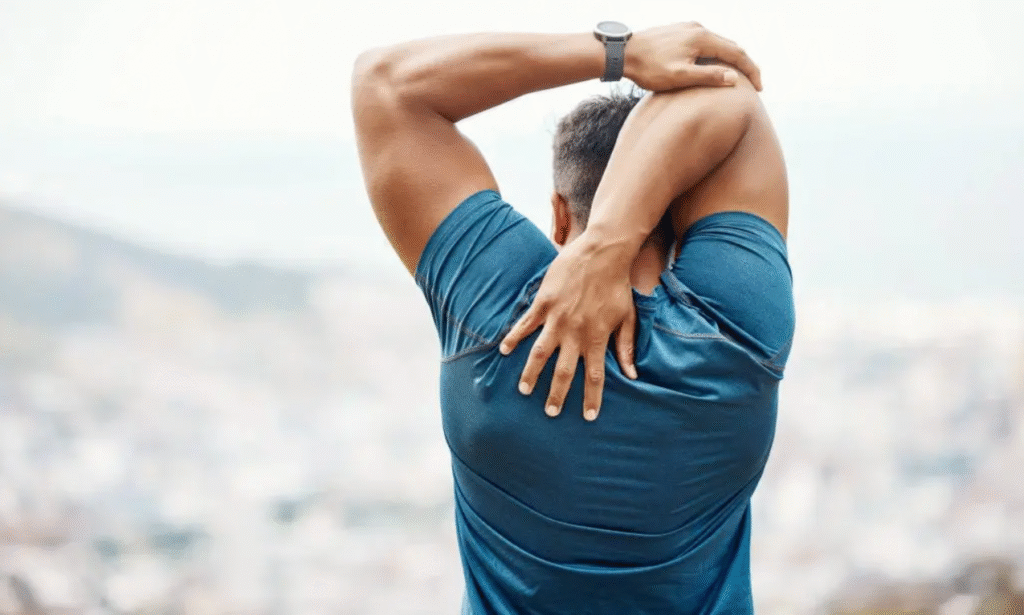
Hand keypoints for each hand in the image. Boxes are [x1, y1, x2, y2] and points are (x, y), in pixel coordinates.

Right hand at [499, 233, 637, 421]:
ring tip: (524, 390)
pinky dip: (514, 338)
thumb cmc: (617, 285)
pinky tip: (504, 350)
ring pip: (540, 353)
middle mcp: (575, 333)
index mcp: (596, 338)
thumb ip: (626, 347)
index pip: (594, 376)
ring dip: (531, 374)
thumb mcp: (627, 317)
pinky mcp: (544, 303)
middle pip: (564, 372)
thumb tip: (633, 374)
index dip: (591, 398)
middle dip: (556, 395)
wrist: (603, 253)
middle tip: (550, 413)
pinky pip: (525, 325)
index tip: (588, 417)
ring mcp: (557, 319)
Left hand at [625, 22, 761, 91]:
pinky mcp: (678, 32)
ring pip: (717, 43)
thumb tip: (735, 78)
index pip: (737, 53)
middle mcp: (697, 28)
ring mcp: (687, 28)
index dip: (751, 71)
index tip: (760, 88)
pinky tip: (713, 66)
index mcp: (702, 38)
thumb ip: (708, 77)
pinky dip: (715, 54)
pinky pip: (704, 42)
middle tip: (754, 84)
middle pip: (730, 45)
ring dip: (730, 59)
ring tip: (737, 77)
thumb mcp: (679, 77)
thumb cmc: (648, 68)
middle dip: (744, 65)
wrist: (621, 53)